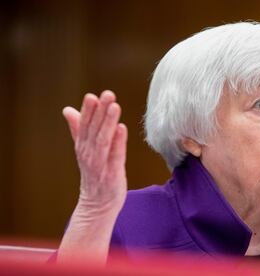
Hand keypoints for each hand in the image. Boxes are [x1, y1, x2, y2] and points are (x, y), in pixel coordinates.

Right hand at [62, 91, 127, 215]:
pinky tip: (122, 128)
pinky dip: (118, 142)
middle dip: (100, 111)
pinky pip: (115, 155)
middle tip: (107, 94)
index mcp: (83, 146)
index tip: (93, 95)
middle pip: (94, 129)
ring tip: (115, 106)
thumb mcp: (84, 150)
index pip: (84, 124)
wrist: (97, 205)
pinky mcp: (112, 173)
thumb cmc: (94, 174)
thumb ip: (78, 129)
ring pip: (103, 140)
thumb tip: (67, 109)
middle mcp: (89, 153)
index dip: (88, 110)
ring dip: (108, 122)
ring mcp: (100, 164)